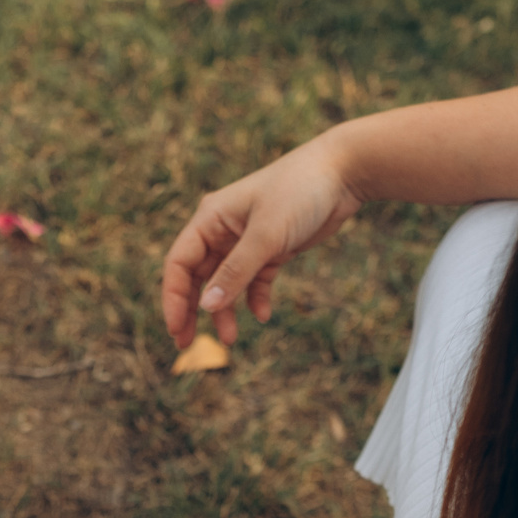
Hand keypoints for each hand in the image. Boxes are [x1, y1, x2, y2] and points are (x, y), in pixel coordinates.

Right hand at [159, 132, 364, 347]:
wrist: (343, 173)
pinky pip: (255, 280)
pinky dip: (255, 298)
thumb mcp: (265, 236)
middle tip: (186, 344)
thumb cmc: (299, 193)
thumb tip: (206, 307)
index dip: (173, 297)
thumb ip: (235, 273)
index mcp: (210, 218)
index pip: (180, 263)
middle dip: (193, 310)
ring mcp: (247, 240)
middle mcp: (223, 229)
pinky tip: (263, 315)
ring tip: (230, 339)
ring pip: (225, 282)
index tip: (176, 329)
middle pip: (198, 276)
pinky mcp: (272, 248)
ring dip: (225, 310)